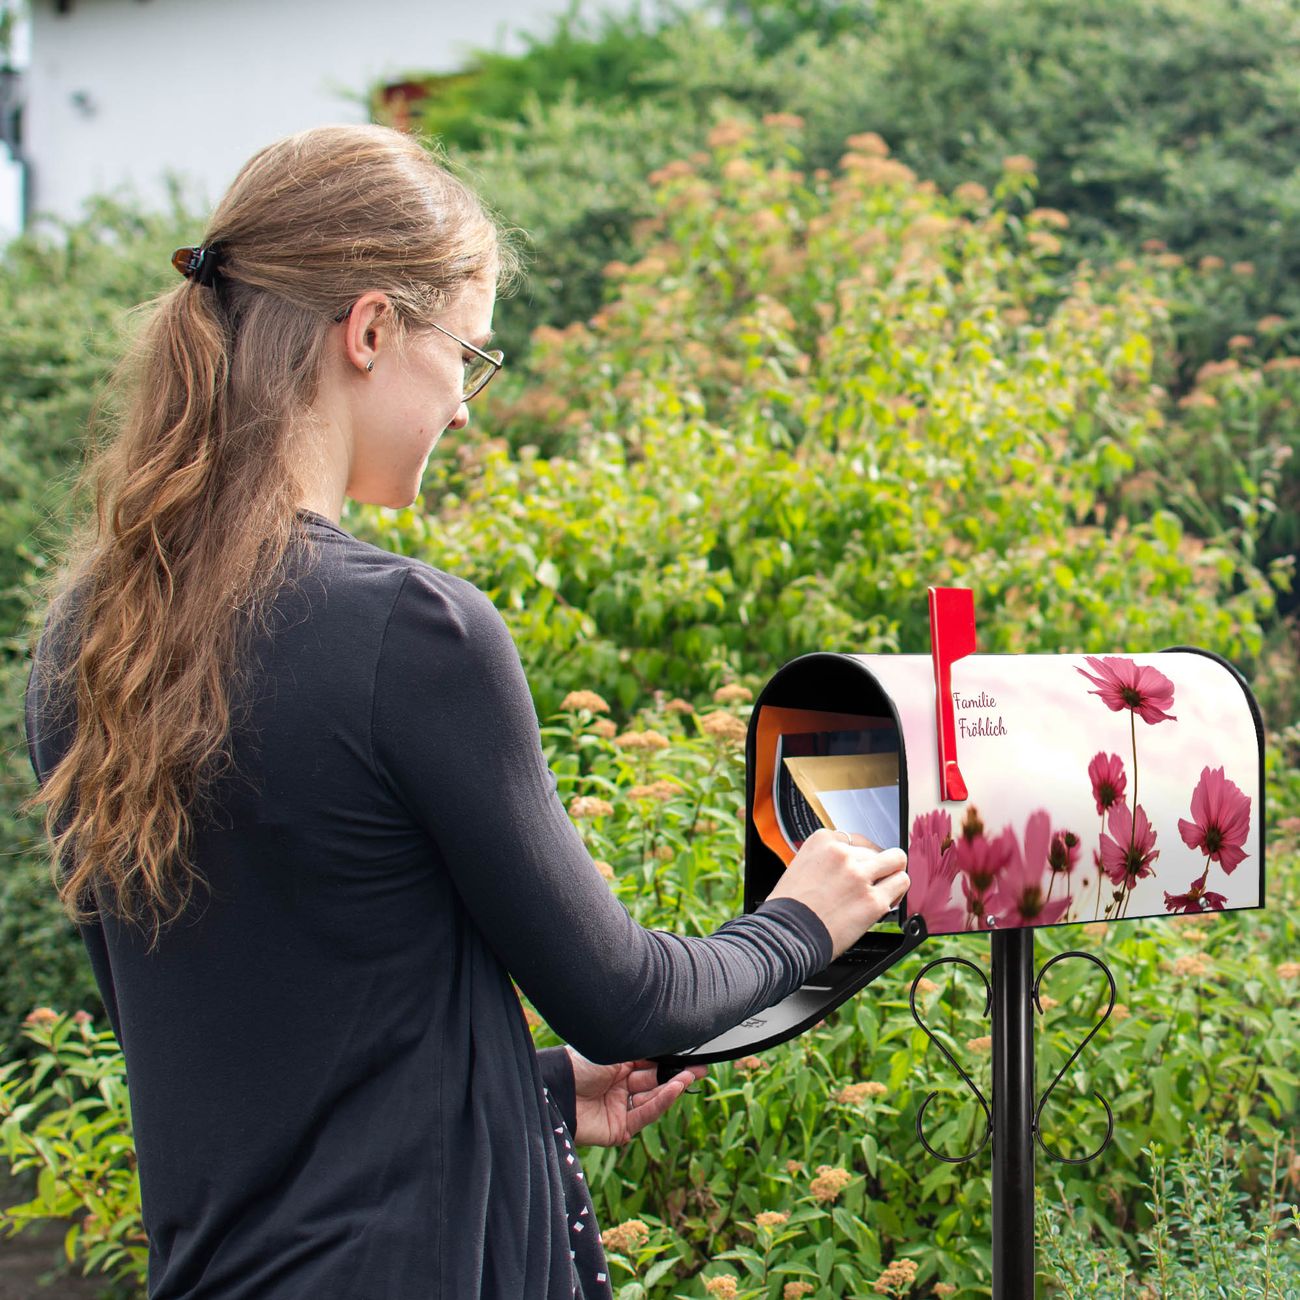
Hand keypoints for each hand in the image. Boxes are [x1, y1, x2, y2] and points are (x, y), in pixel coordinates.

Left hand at [566, 1047, 707, 1146]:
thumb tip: (668, 1042)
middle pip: (653, 1081)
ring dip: (671, 1088)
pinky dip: (660, 1103)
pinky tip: (674, 1089)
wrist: (556, 1089)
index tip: (691, 1056)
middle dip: (676, 1074)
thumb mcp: (614, 1051)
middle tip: (699, 1068)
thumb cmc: (579, 1064)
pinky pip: (644, 1115)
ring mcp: (619, 1108)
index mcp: (616, 1065)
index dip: (669, 1061)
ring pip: (652, 1099)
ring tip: (688, 1076)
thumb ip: (642, 1052)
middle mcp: (618, 1086)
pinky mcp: (618, 1129)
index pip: (649, 1064)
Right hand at [765, 827, 908, 958]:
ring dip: (891, 875)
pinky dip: (896, 894)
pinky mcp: (873, 900)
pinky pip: (900, 884)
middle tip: (869, 883)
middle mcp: (842, 854)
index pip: (857, 840)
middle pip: (876, 851)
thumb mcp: (800, 867)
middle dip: (875, 868)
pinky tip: (885, 902)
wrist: (786, 936)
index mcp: (822, 841)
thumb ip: (826, 860)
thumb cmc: (788, 908)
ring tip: (884, 888)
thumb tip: (848, 864)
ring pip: (897, 861)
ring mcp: (859, 876)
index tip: (858, 868)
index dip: (860, 857)